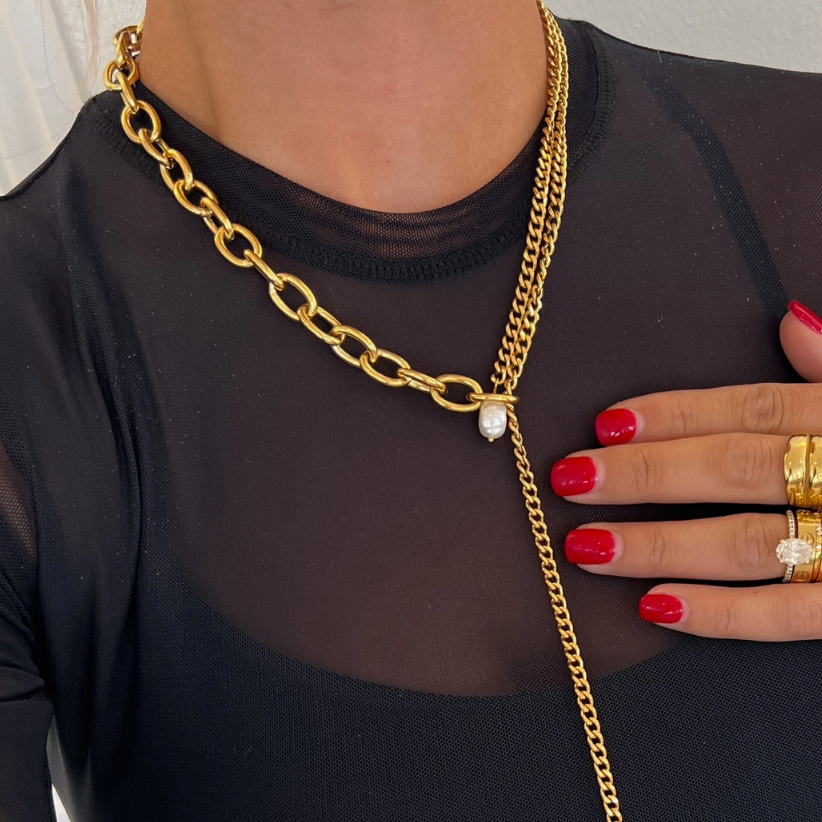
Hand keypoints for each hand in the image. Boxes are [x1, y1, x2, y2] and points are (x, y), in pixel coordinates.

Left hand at [550, 300, 821, 640]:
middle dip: (647, 475)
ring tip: (586, 546)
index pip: (750, 408)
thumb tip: (790, 316)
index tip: (604, 423)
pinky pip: (794, 616)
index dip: (674, 413)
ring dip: (662, 545)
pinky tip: (657, 608)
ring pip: (750, 542)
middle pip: (735, 468)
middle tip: (570, 481)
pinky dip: (725, 615)